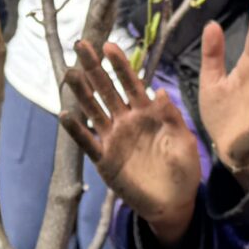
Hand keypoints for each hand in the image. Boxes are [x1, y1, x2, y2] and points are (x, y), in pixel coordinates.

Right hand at [59, 40, 201, 240]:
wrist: (174, 204)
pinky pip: (87, 142)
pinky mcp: (105, 160)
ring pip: (94, 111)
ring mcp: (114, 139)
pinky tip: (64, 115)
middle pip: (107, 90)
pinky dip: (76, 130)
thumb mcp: (184, 142)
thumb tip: (161, 92)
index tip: (109, 45)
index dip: (120, 65)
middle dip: (94, 68)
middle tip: (81, 45)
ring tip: (68, 73)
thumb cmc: (184, 171)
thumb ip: (172, 118)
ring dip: (81, 92)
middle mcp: (127, 122)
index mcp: (148, 113)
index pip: (131, 83)